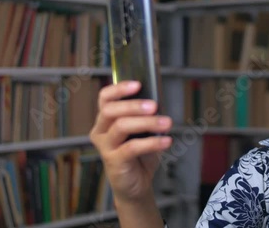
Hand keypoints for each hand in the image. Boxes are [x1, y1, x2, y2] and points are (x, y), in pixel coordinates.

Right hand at [89, 81, 172, 205]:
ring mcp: (105, 146)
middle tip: (155, 106)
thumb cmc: (140, 154)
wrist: (137, 183)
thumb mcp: (143, 131)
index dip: (119, 88)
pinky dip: (152, 143)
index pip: (105, 98)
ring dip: (147, 123)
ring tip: (167, 123)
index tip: (138, 84)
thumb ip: (145, 117)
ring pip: (121, 126)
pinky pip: (132, 147)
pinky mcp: (113, 161)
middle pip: (110, 110)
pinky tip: (167, 141)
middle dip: (134, 105)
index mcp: (106, 119)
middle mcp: (101, 131)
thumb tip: (158, 102)